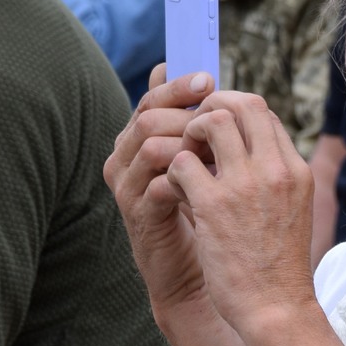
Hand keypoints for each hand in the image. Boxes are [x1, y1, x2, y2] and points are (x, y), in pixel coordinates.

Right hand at [104, 70, 218, 316]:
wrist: (198, 272)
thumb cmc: (205, 211)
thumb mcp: (205, 161)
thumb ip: (199, 123)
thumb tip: (205, 74)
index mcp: (137, 139)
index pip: (152, 98)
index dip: (179, 86)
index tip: (209, 78)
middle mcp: (124, 158)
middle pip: (148, 117)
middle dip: (187, 113)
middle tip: (219, 118)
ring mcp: (127, 187)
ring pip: (150, 145)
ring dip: (190, 143)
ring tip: (222, 151)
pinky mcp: (139, 216)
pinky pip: (159, 184)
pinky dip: (190, 178)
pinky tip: (215, 181)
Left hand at [167, 91, 316, 330]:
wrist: (277, 309)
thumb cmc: (279, 268)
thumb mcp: (295, 212)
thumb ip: (277, 180)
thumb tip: (247, 154)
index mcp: (297, 171)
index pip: (264, 114)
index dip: (234, 112)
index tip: (215, 128)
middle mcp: (275, 170)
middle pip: (242, 105)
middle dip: (212, 108)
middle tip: (193, 131)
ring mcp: (245, 185)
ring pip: (211, 123)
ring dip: (190, 134)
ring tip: (184, 159)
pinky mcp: (214, 205)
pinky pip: (182, 161)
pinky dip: (173, 169)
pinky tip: (175, 190)